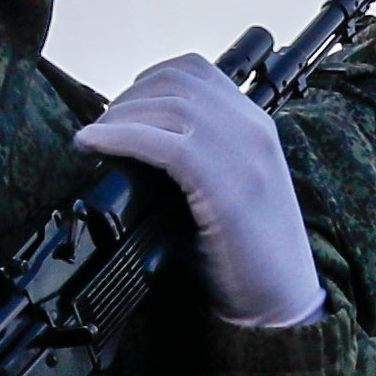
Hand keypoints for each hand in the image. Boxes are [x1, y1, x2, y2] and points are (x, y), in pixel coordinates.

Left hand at [76, 58, 316, 328]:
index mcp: (256, 126)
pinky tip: (94, 146)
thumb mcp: (224, 190)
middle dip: (127, 98)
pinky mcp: (228, 189)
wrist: (281, 304)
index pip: (196, 71)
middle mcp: (253, 130)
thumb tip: (126, 147)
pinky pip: (166, 146)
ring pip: (170, 107)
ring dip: (120, 117)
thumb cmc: (245, 256)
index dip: (147, 81)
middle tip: (100, 128)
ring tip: (94, 139)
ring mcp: (245, 157)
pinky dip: (122, 138)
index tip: (120, 107)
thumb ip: (192, 160)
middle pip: (177, 83)